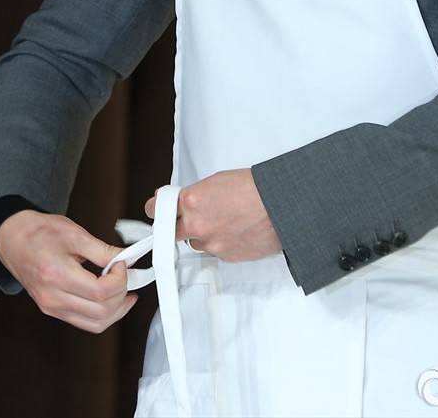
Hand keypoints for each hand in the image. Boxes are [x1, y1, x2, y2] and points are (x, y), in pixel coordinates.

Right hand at [0, 210, 137, 332]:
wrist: (14, 240)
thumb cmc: (41, 232)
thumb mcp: (76, 234)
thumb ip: (104, 250)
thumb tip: (127, 259)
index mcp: (57, 275)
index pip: (99, 292)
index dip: (119, 279)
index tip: (123, 264)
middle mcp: (52, 297)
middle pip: (100, 311)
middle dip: (121, 294)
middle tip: (127, 275)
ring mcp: (51, 307)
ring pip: (95, 324)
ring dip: (116, 310)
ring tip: (125, 291)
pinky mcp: (53, 311)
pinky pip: (85, 322)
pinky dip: (103, 314)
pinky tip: (111, 299)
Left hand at [145, 169, 281, 261]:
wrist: (282, 205)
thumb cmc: (255, 187)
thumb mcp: (218, 180)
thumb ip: (195, 194)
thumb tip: (184, 202)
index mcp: (192, 200)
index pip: (156, 209)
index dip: (156, 209)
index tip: (156, 210)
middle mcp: (197, 225)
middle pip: (172, 232)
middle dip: (178, 225)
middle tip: (192, 217)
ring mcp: (211, 244)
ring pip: (196, 242)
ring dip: (204, 234)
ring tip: (226, 219)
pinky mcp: (225, 256)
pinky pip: (216, 250)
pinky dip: (222, 242)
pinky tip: (237, 229)